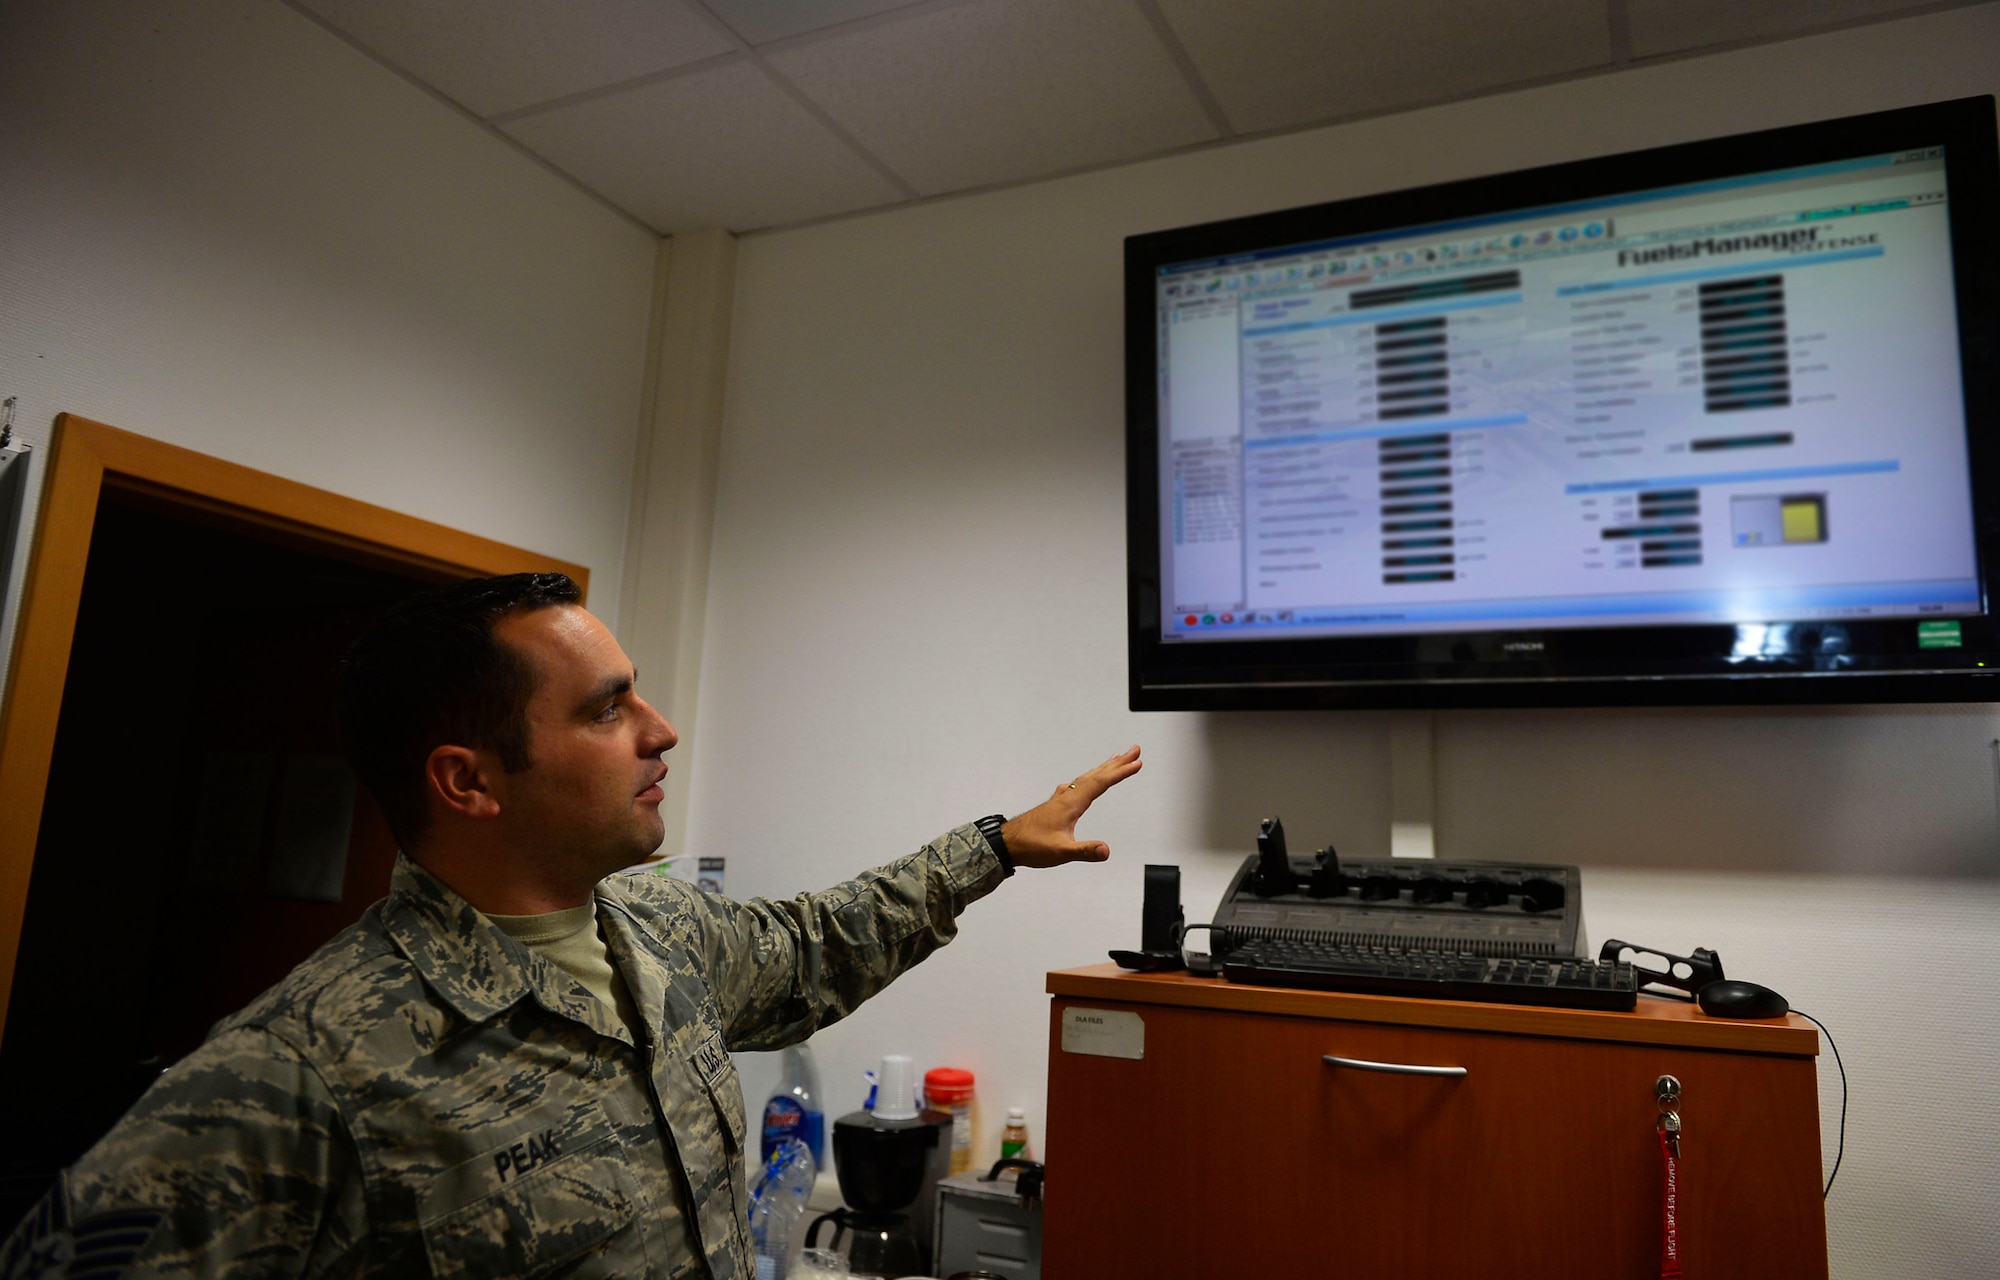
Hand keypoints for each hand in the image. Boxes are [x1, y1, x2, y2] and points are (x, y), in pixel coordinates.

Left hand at [999, 746, 1142, 868]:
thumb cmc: (1031, 846)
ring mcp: (1061, 799)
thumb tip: (1106, 850)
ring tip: (1117, 758)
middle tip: (1135, 750)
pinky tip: (1086, 781)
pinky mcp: (1056, 805)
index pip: (1101, 783)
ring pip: (1087, 777)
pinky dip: (1089, 778)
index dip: (1120, 773)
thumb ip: (1085, 851)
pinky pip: (1078, 784)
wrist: (1007, 844)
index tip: (1137, 763)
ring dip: (1104, 768)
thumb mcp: (1061, 852)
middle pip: (1096, 774)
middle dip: (1117, 762)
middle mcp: (1067, 796)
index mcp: (1071, 803)